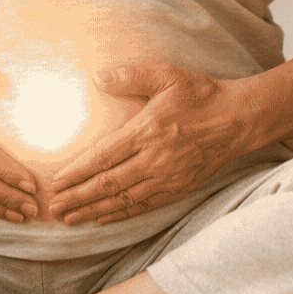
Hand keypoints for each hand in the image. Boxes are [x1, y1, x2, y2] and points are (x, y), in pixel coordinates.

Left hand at [47, 62, 251, 224]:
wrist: (238, 119)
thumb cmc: (200, 94)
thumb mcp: (167, 75)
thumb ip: (132, 76)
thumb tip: (99, 78)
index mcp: (147, 131)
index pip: (103, 158)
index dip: (77, 173)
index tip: (57, 183)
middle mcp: (154, 160)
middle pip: (108, 185)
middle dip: (78, 198)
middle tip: (54, 209)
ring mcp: (167, 178)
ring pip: (123, 200)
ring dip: (94, 211)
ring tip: (70, 218)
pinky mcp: (179, 188)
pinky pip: (144, 205)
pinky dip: (122, 214)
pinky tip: (104, 218)